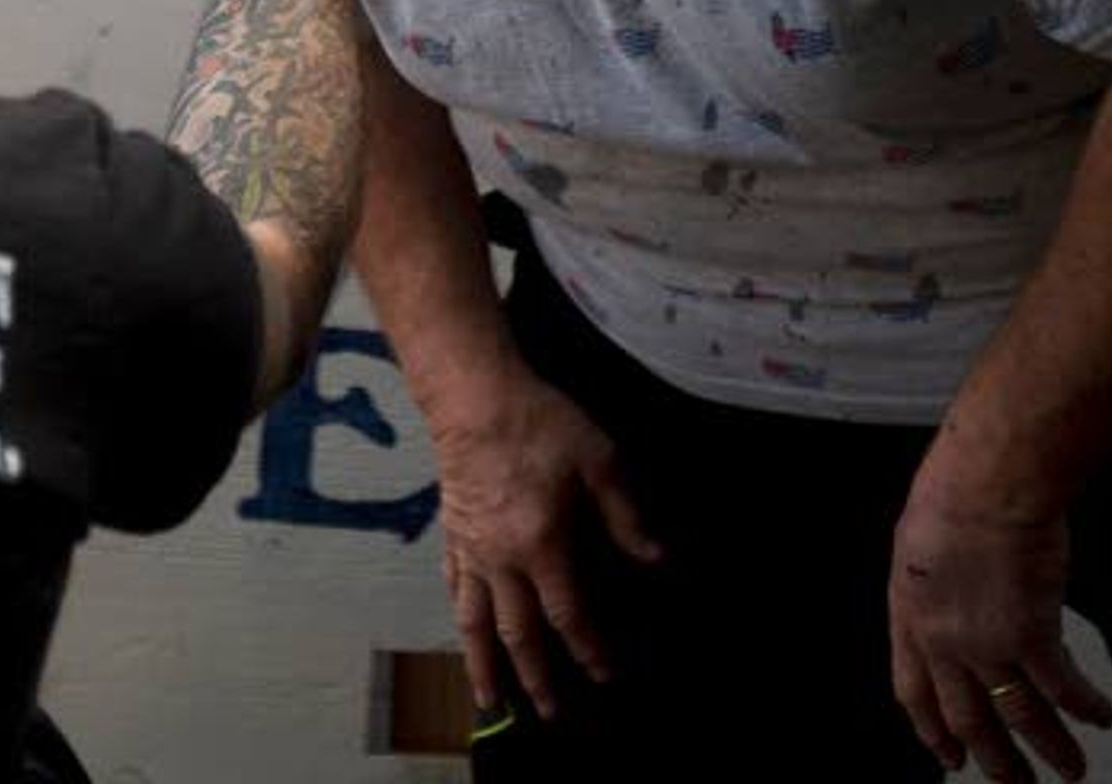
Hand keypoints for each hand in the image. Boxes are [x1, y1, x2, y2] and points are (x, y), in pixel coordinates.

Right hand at [428, 367, 662, 722]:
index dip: (590, 649)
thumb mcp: (600, 463)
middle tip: (551, 713)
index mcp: (542, 545)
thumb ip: (628, 518)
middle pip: (519, 634)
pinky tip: (464, 629)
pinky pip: (453, 586)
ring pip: (475, 622)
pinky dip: (460, 615)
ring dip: (484, 666)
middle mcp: (502, 560)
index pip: (569, 615)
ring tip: (488, 699)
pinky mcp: (452, 534)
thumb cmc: (540, 423)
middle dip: (537, 678)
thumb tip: (659, 561)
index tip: (606, 674)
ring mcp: (471, 550)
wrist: (474, 397)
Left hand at [886, 450, 1111, 778]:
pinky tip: (1101, 715)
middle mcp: (943, 640)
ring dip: (1050, 748)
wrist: (990, 479)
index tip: (949, 754)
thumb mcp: (920, 541)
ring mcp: (986, 643)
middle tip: (1015, 782)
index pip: (914, 692)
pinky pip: (1062, 687)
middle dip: (994, 759)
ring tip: (1071, 770)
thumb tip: (952, 593)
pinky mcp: (1032, 635)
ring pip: (1019, 715)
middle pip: (967, 717)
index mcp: (910, 615)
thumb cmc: (957, 488)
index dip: (933, 730)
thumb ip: (935, 582)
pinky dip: (1084, 706)